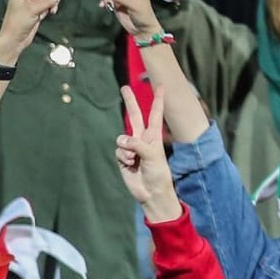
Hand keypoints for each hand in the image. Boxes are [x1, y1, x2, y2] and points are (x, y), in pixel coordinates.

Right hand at [116, 86, 178, 220]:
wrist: (151, 192)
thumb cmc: (158, 174)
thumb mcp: (152, 156)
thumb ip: (137, 144)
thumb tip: (121, 140)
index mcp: (154, 136)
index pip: (155, 114)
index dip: (158, 100)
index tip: (161, 86)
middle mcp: (142, 139)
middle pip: (134, 116)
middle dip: (130, 102)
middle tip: (124, 87)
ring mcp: (132, 147)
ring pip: (121, 138)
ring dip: (126, 149)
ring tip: (133, 160)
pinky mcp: (123, 157)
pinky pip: (118, 151)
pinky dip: (122, 157)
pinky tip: (129, 165)